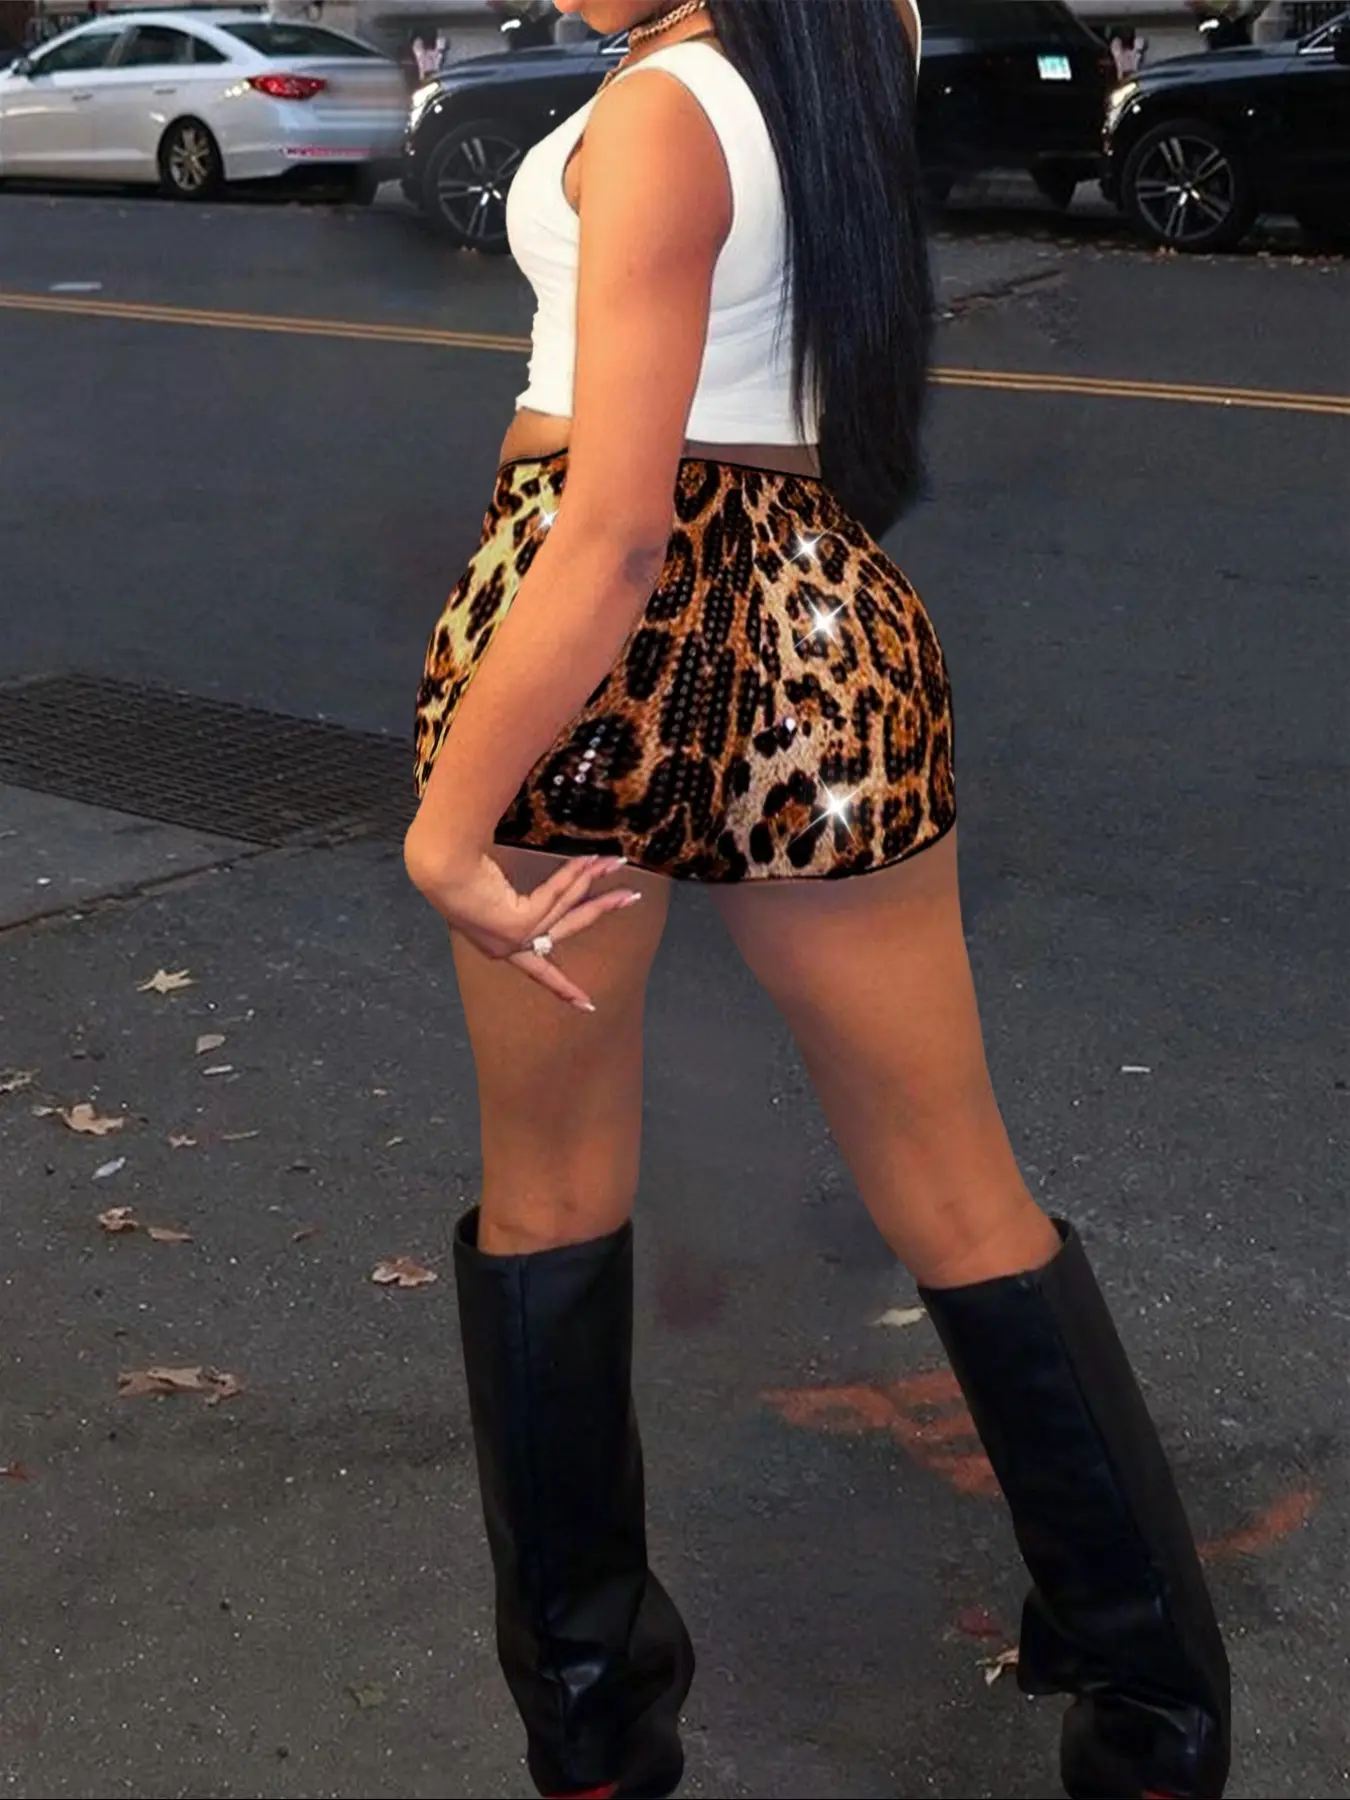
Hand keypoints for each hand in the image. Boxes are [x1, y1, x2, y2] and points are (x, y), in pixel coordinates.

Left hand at [404, 840, 639, 1012]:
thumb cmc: (453, 872)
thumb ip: (516, 897)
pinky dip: (574, 875)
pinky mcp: (519, 925)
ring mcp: (514, 939)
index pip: (536, 968)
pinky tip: (591, 859)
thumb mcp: (486, 890)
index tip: (586, 1005)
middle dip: (602, 910)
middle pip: (566, 928)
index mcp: (497, 944)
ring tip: (617, 863)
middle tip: (631, 897)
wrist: (439, 868)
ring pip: (565, 907)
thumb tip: (544, 877)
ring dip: (593, 881)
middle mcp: (508, 947)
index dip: (562, 986)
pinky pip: (555, 896)